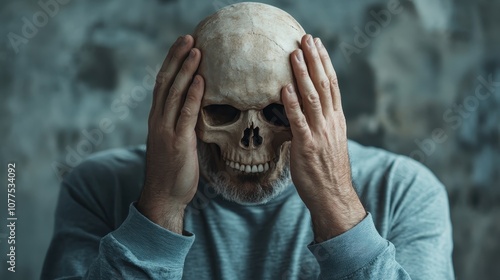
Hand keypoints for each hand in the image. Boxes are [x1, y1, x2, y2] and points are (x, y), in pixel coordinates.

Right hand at [137, 35, 203, 233]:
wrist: (164, 196)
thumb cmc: (172, 170)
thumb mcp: (174, 141)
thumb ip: (181, 123)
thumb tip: (195, 109)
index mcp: (157, 118)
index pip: (163, 83)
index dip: (172, 63)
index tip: (183, 45)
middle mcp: (158, 120)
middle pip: (165, 81)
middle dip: (177, 58)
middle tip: (188, 37)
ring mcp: (166, 130)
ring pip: (174, 93)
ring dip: (186, 70)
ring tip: (196, 50)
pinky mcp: (177, 142)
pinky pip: (185, 114)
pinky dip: (192, 96)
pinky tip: (201, 81)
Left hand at [282, 35, 365, 241]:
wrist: (333, 196)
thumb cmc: (327, 171)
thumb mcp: (328, 142)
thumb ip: (317, 125)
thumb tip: (301, 113)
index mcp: (336, 120)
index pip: (331, 85)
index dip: (324, 63)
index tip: (317, 45)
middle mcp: (331, 122)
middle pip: (323, 84)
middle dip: (314, 60)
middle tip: (306, 39)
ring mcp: (320, 133)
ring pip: (312, 97)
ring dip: (302, 74)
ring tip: (295, 54)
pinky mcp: (307, 146)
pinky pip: (299, 121)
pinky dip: (291, 104)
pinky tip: (284, 89)